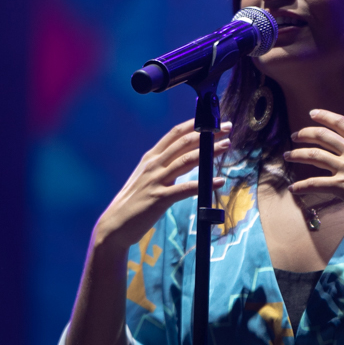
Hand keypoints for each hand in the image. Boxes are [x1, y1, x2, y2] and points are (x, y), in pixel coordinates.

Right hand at [94, 119, 229, 253]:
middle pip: (184, 143)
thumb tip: (185, 159)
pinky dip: (204, 184)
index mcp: (151, 157)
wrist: (115, 224)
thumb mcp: (147, 177)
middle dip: (207, 133)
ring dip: (209, 152)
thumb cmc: (135, 201)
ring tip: (226, 145)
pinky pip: (186, 189)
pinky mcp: (159, 198)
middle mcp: (153, 165)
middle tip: (227, 128)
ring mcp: (156, 180)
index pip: (175, 133)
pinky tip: (219, 181)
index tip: (213, 120)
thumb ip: (164, 166)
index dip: (195, 124)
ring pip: (187, 160)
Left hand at [284, 110, 343, 229]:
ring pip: (314, 156)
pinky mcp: (342, 186)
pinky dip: (302, 186)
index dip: (324, 116)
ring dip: (297, 155)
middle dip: (304, 134)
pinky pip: (315, 184)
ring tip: (287, 156)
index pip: (341, 122)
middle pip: (322, 136)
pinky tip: (293, 188)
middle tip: (294, 136)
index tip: (312, 114)